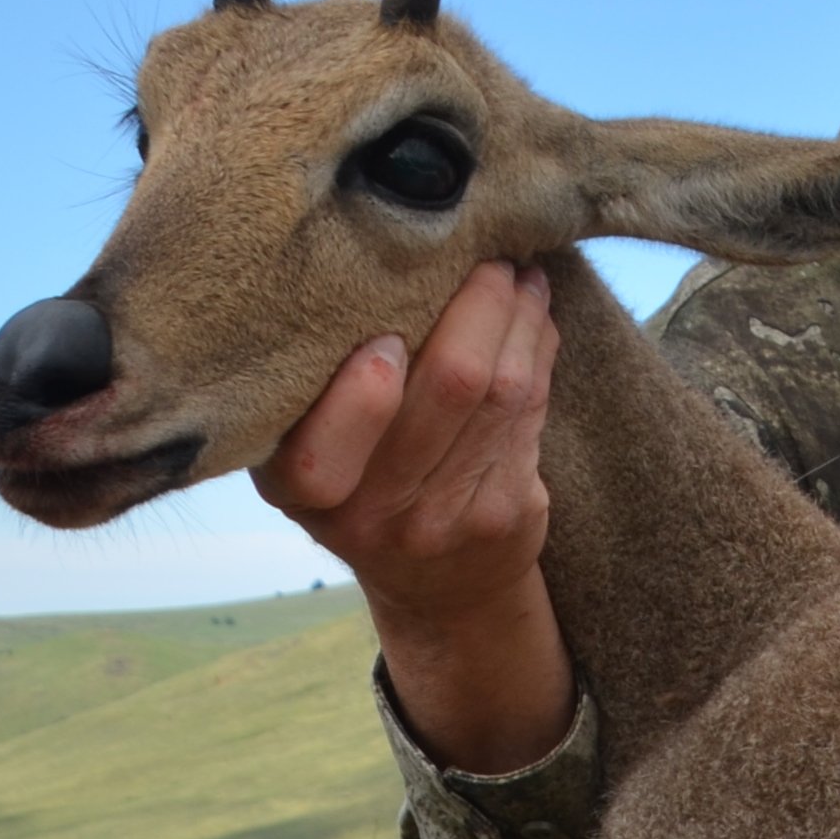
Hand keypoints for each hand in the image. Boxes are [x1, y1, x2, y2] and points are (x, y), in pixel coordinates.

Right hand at [256, 259, 574, 772]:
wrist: (436, 587)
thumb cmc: (360, 482)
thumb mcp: (312, 447)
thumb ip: (319, 381)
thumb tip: (374, 262)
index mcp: (301, 488)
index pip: (321, 450)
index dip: (364, 388)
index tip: (387, 332)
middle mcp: (370, 515)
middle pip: (449, 385)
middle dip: (478, 303)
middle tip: (487, 252)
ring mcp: (447, 518)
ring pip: (503, 388)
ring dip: (519, 314)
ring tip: (517, 270)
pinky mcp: (508, 512)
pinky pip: (531, 409)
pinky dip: (538, 347)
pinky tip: (533, 313)